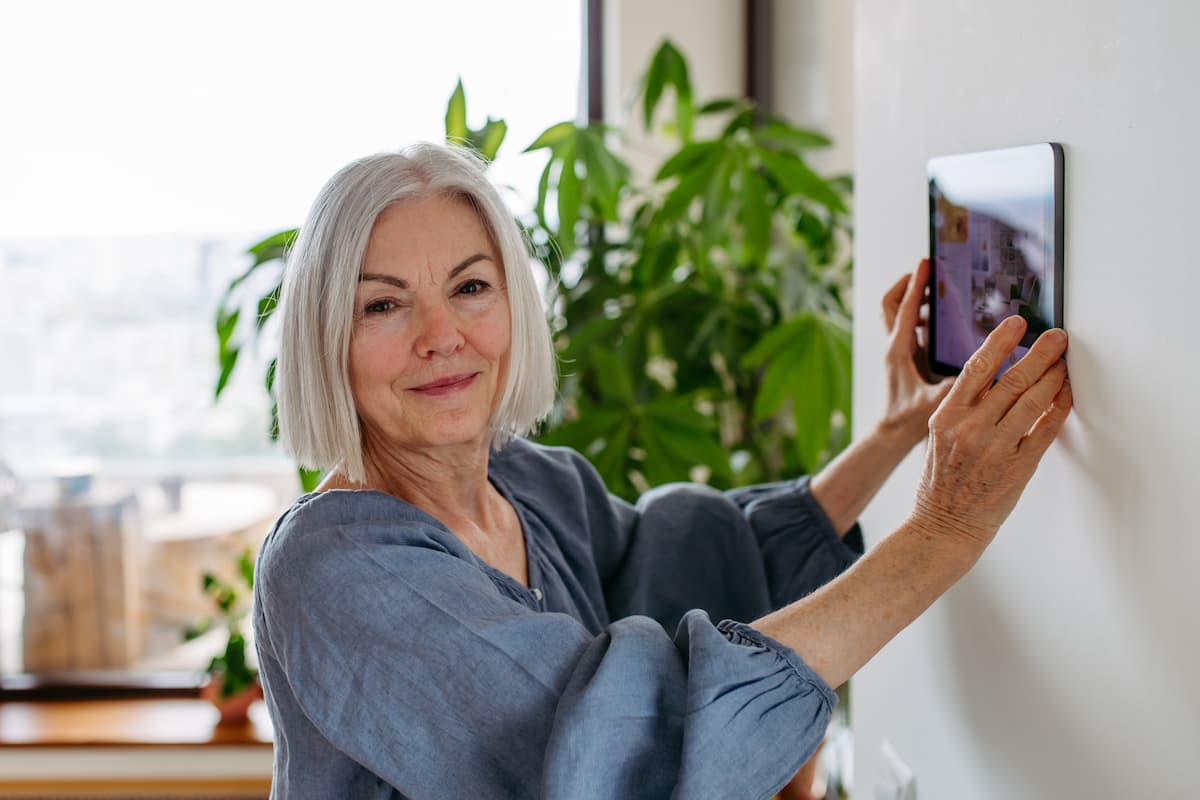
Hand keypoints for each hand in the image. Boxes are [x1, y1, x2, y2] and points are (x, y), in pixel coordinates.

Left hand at [879, 259, 952, 446]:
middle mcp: (894, 346)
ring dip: (916, 298)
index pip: (904, 308)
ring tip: (940, 292)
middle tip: (929, 271)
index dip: (915, 284)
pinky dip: (922, 315)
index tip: (925, 263)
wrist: (891, 433)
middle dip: (907, 283)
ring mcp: (899, 350)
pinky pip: (910, 326)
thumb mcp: (931, 404)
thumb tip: (973, 374)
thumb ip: (951, 389)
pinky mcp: (906, 356)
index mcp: (898, 351)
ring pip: (898, 313)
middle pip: (890, 302)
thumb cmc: (906, 420)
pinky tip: (942, 321)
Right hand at [911, 316, 1072, 549]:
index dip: (1000, 341)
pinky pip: (1046, 431)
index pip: (976, 367)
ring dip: (1054, 377)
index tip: (1017, 323)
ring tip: (1065, 364)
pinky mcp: (1018, 468)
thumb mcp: (938, 438)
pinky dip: (1059, 410)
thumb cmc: (939, 484)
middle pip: (1011, 379)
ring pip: (1033, 400)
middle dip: (1040, 353)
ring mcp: (995, 448)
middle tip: (1057, 337)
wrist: (942, 527)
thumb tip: (992, 378)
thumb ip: (962, 409)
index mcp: (946, 417)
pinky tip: (1066, 396)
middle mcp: (970, 428)